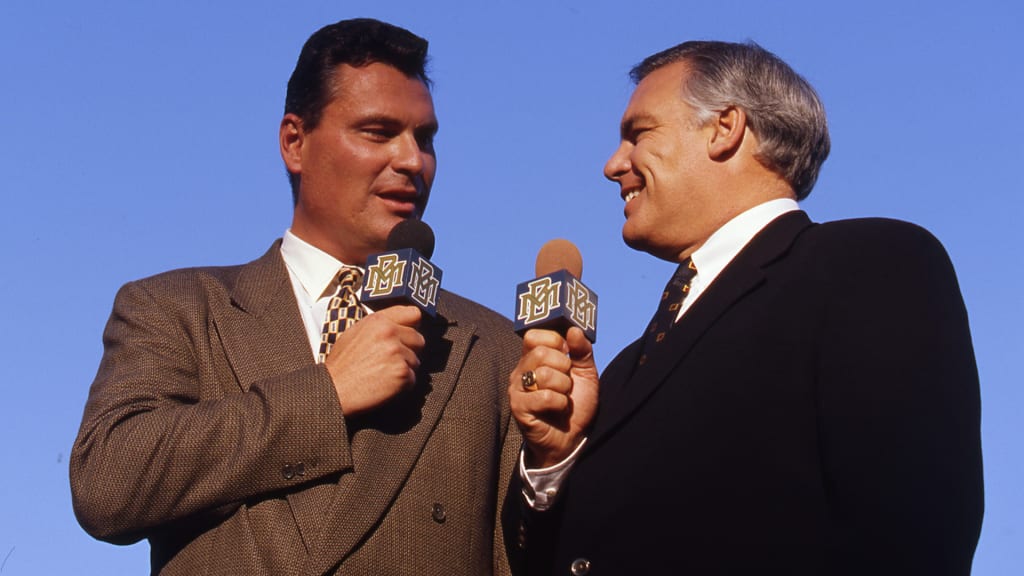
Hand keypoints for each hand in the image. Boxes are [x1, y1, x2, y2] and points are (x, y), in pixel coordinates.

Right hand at [323, 305, 424, 415]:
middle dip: (409, 351)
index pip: (414, 314)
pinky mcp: (402, 373)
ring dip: (404, 370)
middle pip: (419, 340)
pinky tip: (383, 385)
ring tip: (382, 374)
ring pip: (415, 361)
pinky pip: (412, 379)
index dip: (412, 327)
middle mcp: (390, 333)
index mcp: (378, 320)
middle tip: (389, 362)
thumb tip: (401, 326)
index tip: (407, 336)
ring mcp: (397, 352)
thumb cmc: (342, 365)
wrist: (333, 390)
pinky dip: (402, 386)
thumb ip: (380, 326)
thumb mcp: (355, 333)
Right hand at [509, 327, 598, 467]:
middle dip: (564, 368)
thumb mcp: (586, 373)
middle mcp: (521, 371)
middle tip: (566, 383)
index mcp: (533, 358)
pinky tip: (559, 410)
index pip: (534, 336)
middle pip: (541, 352)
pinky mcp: (519, 408)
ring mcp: (517, 389)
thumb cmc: (576, 404)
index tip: (567, 355)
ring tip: (563, 398)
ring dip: (564, 388)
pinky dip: (560, 404)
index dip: (556, 341)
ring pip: (544, 374)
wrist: (572, 439)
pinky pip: (545, 396)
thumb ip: (582, 350)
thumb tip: (574, 330)